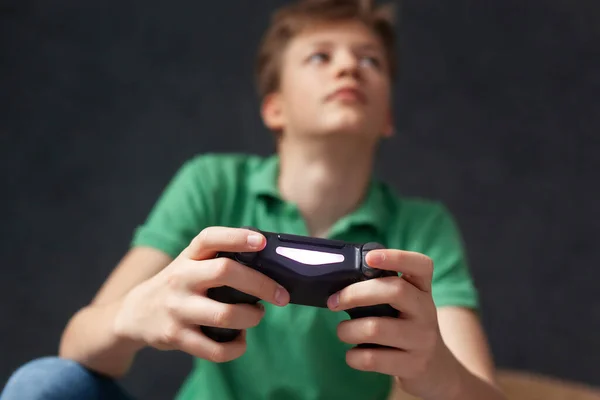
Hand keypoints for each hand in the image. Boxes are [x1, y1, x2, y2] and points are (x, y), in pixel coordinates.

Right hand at [114, 227, 289, 362]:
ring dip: (251, 317)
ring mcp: (177, 308)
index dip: (237, 237)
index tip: (262, 242)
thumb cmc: (178, 285)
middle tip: (281, 294)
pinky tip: (241, 340)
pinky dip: (237, 347)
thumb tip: (267, 264)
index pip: (210, 237)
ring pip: (225, 314)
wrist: (135, 314)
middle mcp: (181, 278)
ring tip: (256, 315)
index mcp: (188, 257)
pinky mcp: (176, 336)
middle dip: (261, 284)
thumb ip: (218, 260)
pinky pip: (215, 348)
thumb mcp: (190, 265)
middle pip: (225, 272)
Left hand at [327, 249, 458, 399]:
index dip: (395, 257)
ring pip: (375, 328)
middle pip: (394, 291)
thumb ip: (381, 290)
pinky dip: (353, 356)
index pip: (420, 265)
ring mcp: (422, 339)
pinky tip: (354, 354)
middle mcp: (426, 311)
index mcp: (422, 289)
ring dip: (347, 330)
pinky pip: (372, 359)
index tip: (369, 257)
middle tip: (334, 302)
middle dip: (354, 294)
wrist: (436, 369)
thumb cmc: (406, 328)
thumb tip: (338, 284)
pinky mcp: (413, 365)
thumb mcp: (405, 305)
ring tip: (343, 331)